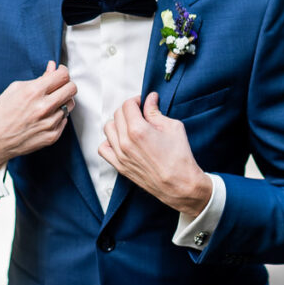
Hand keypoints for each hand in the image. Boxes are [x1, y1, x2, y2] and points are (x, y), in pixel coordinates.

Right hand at [0, 61, 76, 170]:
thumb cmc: (0, 113)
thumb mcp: (15, 89)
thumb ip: (39, 78)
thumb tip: (53, 67)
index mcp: (33, 92)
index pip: (63, 76)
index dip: (63, 71)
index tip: (60, 72)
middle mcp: (44, 108)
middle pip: (72, 89)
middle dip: (66, 84)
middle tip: (58, 86)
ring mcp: (49, 123)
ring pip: (70, 105)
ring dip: (62, 101)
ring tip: (49, 103)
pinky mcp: (52, 136)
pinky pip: (64, 120)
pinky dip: (58, 115)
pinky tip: (45, 116)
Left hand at [99, 92, 211, 218]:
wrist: (180, 185)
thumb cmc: (180, 158)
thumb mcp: (173, 127)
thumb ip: (156, 112)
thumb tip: (150, 99)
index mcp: (138, 130)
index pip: (127, 105)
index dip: (136, 100)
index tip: (143, 102)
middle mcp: (125, 142)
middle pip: (117, 114)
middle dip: (128, 109)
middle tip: (140, 112)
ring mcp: (120, 155)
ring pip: (108, 129)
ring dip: (118, 123)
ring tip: (131, 126)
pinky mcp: (120, 166)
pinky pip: (103, 148)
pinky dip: (109, 141)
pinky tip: (121, 140)